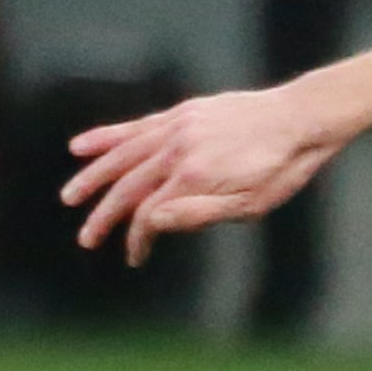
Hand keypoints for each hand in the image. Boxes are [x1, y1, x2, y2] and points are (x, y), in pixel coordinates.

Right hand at [61, 85, 344, 264]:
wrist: (301, 118)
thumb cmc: (281, 168)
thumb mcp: (250, 205)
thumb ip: (198, 214)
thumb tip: (151, 222)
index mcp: (193, 178)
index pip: (149, 215)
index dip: (137, 239)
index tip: (135, 257)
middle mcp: (178, 150)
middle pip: (128, 187)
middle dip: (104, 215)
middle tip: (86, 239)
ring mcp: (177, 128)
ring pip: (122, 155)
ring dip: (93, 176)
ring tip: (70, 196)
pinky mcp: (181, 113)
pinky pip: (136, 127)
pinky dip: (107, 136)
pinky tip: (81, 145)